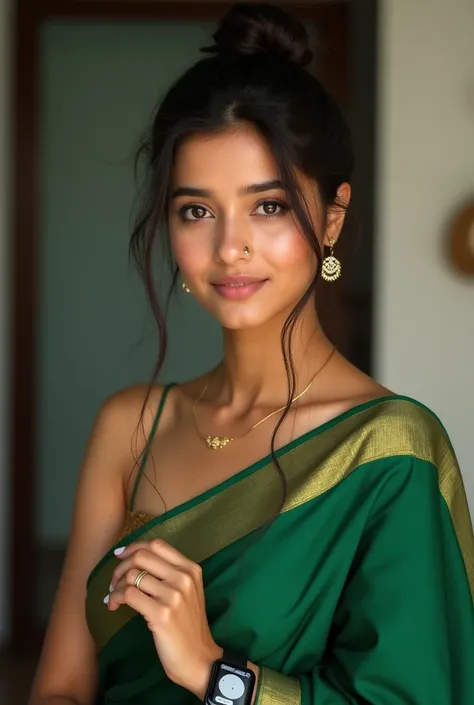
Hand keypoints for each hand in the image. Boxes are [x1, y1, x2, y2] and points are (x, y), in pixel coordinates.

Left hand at [105, 538, 222, 698]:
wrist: (199, 659)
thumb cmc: (189, 626)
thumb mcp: (187, 592)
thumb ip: (170, 574)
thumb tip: (135, 558)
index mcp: (191, 569)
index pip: (157, 545)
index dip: (134, 547)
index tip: (121, 556)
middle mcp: (183, 578)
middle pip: (142, 556)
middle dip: (121, 566)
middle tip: (114, 581)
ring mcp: (173, 595)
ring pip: (133, 575)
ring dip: (116, 585)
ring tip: (114, 597)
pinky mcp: (161, 614)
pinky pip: (128, 594)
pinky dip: (115, 598)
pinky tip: (114, 606)